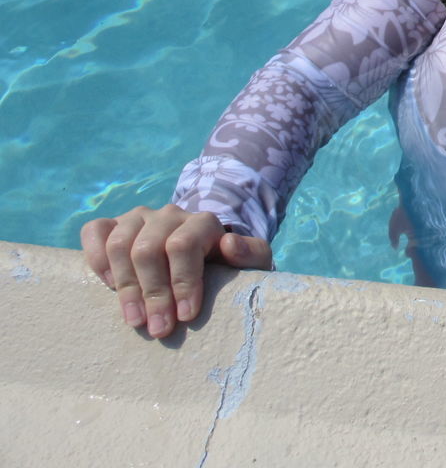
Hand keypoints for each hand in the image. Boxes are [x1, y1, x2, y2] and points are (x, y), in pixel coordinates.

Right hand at [81, 205, 272, 337]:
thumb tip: (230, 245)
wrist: (202, 256)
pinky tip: (109, 286)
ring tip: (135, 320)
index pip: (184, 245)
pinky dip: (97, 258)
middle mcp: (169, 215)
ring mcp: (138, 218)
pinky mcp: (113, 226)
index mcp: (203, 222)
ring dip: (125, 286)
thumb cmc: (226, 267)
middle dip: (153, 294)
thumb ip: (252, 253)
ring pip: (120, 244)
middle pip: (149, 249)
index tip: (185, 317)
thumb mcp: (250, 263)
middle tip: (159, 329)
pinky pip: (94, 232)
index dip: (182, 282)